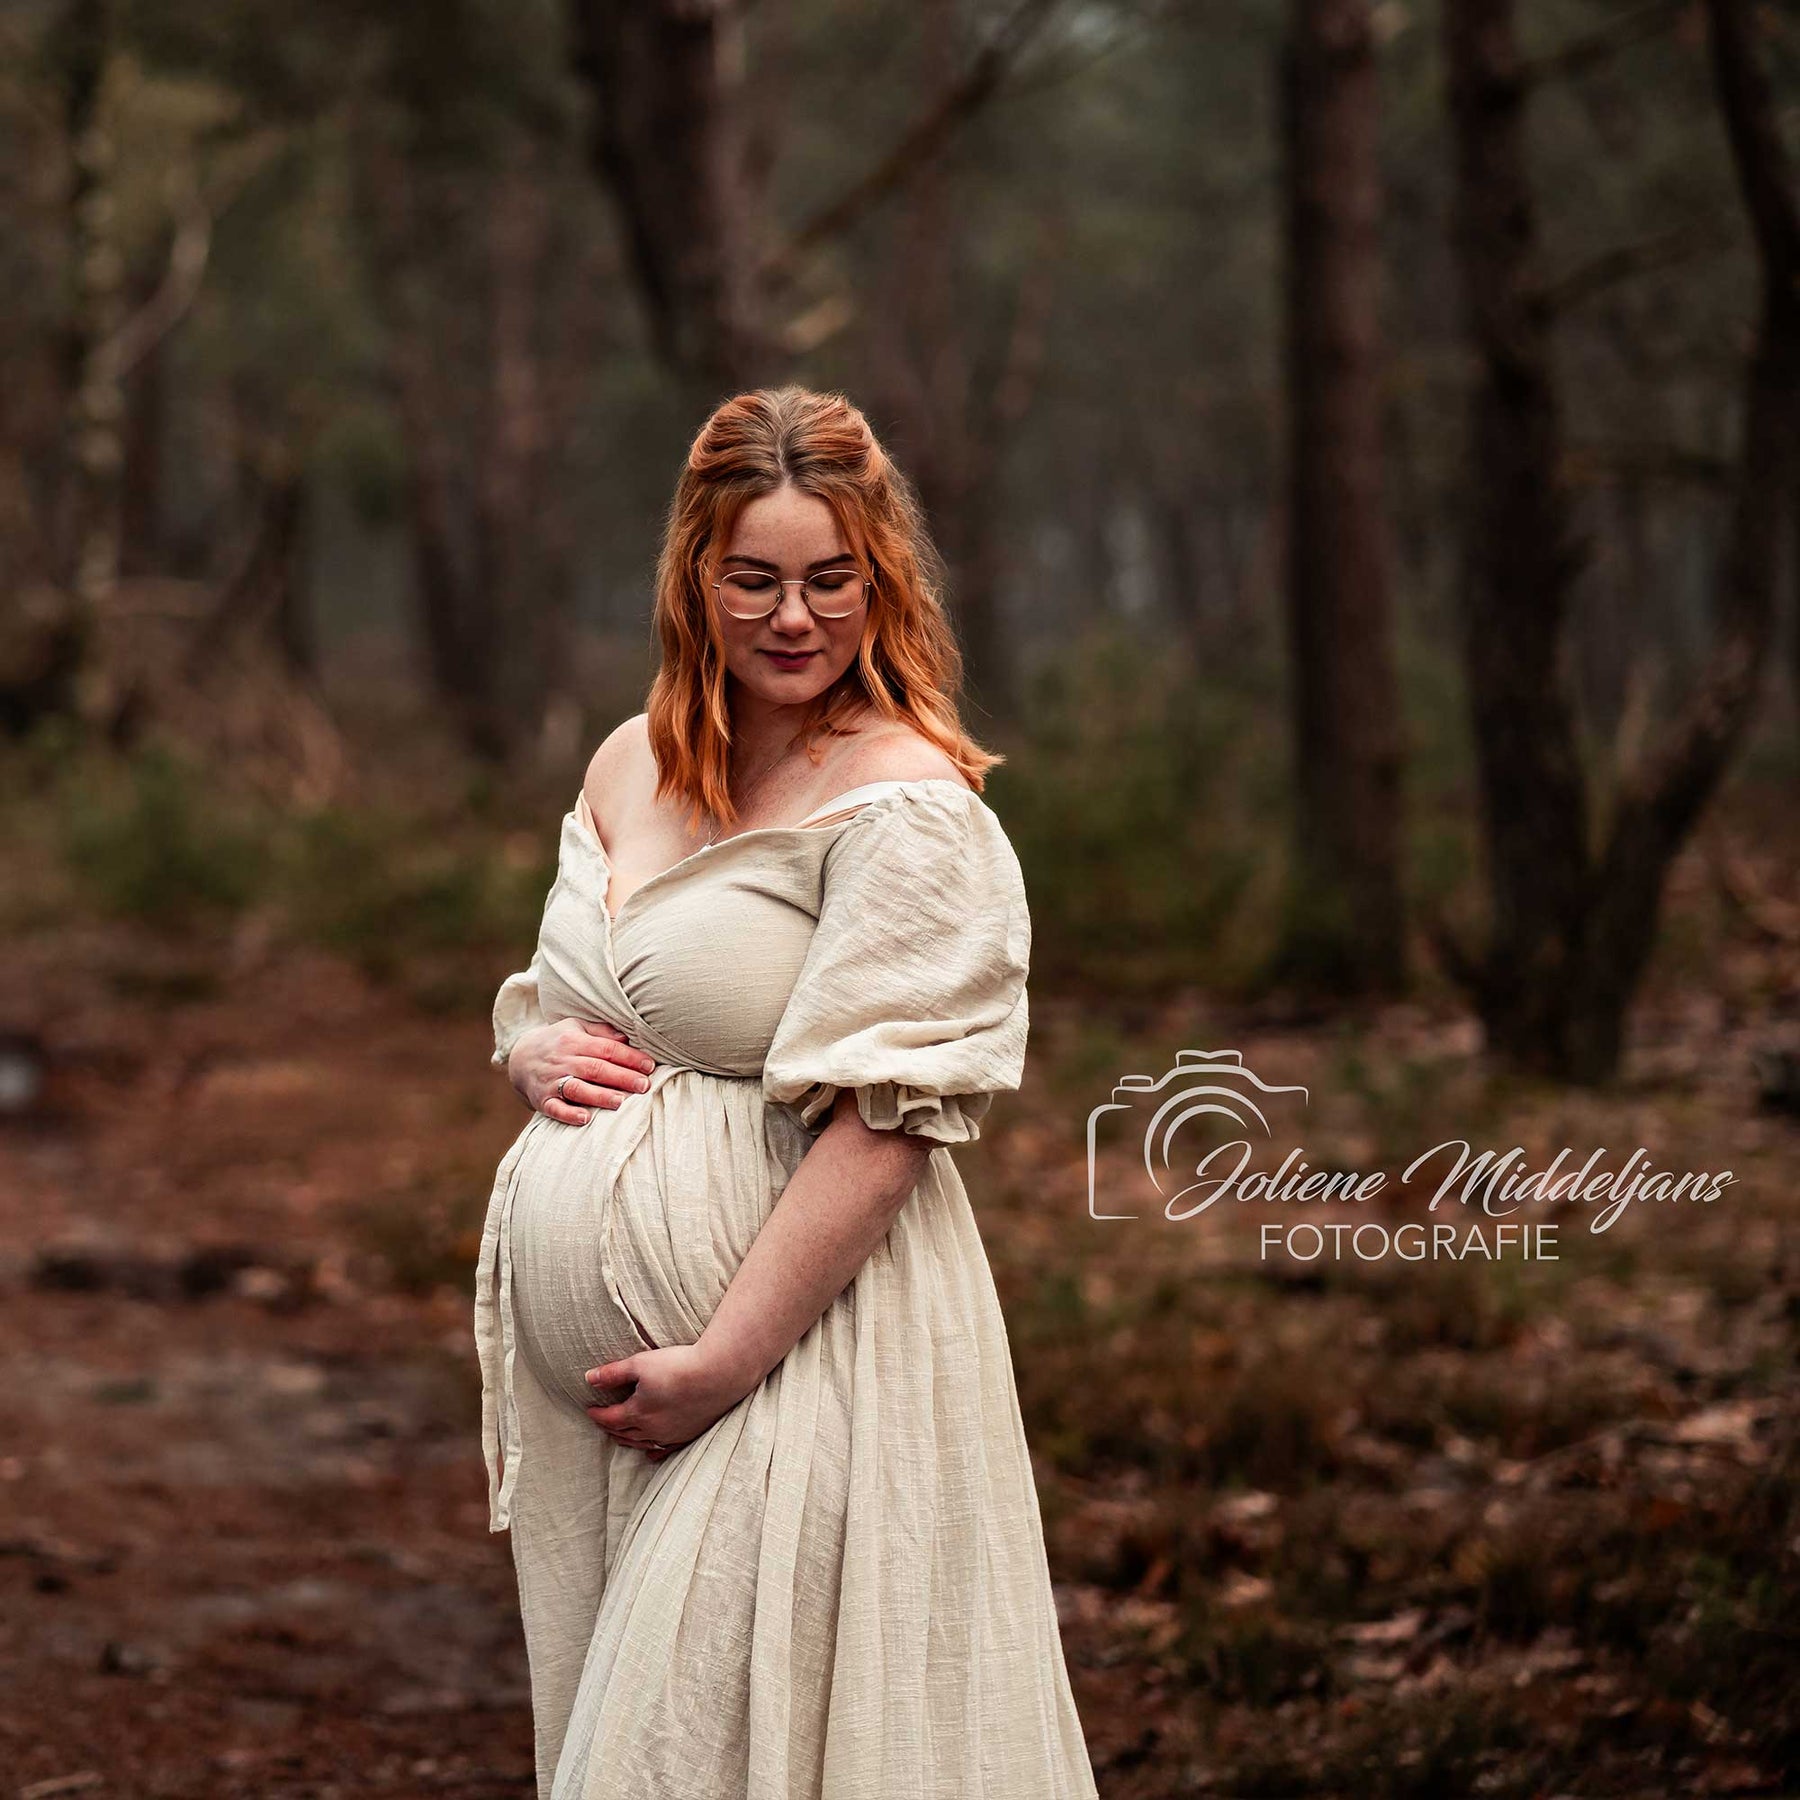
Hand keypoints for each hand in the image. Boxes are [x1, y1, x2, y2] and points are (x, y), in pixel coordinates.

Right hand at [508, 1018, 656, 1124]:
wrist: (520, 1058)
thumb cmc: (558, 1042)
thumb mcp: (576, 1027)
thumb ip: (601, 1031)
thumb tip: (627, 1037)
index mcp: (574, 1040)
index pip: (606, 1049)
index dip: (629, 1057)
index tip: (650, 1066)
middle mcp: (563, 1060)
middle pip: (595, 1068)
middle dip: (622, 1077)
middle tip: (644, 1086)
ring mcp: (551, 1081)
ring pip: (577, 1088)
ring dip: (599, 1096)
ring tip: (620, 1102)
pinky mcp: (542, 1100)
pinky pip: (555, 1108)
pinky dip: (569, 1114)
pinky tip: (585, 1118)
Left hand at [584, 1344, 751, 1463]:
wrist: (718, 1374)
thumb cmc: (678, 1366)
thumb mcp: (640, 1363)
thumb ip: (613, 1373)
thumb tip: (589, 1378)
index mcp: (638, 1413)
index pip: (610, 1419)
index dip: (597, 1415)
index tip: (589, 1410)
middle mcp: (652, 1429)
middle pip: (624, 1433)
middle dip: (610, 1428)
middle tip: (602, 1422)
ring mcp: (672, 1434)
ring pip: (642, 1443)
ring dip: (627, 1441)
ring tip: (619, 1437)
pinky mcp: (689, 1433)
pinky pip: (666, 1449)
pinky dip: (654, 1452)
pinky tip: (650, 1454)